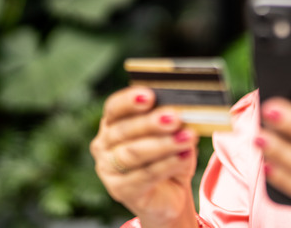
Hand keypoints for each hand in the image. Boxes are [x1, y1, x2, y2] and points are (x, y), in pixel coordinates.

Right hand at [89, 87, 199, 227]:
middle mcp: (103, 144)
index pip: (114, 108)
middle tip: (174, 117)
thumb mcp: (171, 134)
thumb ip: (172, 122)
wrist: (169, 195)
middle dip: (150, 123)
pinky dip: (167, 164)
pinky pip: (145, 175)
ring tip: (187, 138)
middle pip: (124, 130)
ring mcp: (108, 169)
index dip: (129, 101)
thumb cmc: (167, 157)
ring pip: (134, 153)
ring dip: (163, 144)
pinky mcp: (120, 190)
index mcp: (112, 123)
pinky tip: (185, 155)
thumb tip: (185, 111)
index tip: (149, 95)